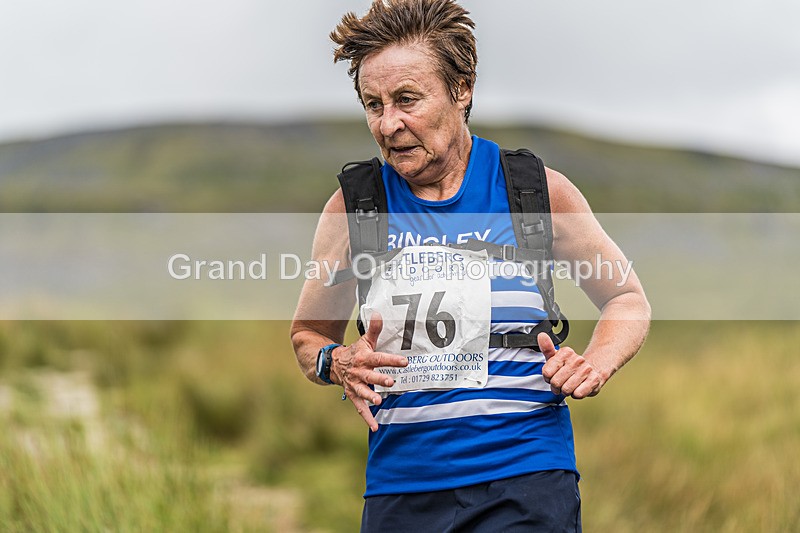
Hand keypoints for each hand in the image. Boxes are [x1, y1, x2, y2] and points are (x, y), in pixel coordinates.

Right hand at [331, 313, 407, 431]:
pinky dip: (367, 418)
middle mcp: (359, 372)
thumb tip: (379, 312)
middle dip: (379, 379)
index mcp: (364, 358)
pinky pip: (360, 408)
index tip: (404, 362)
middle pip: (370, 375)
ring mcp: (355, 385)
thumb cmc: (356, 352)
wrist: (333, 364)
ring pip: (362, 391)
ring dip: (370, 396)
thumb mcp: (364, 340)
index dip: (391, 360)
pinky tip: (375, 427)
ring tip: (379, 401)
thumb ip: (374, 329)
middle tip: (390, 382)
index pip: (379, 358)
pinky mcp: (353, 395)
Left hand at [538, 332, 604, 398]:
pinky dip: (576, 395)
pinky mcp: (594, 380)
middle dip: (557, 387)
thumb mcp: (556, 357)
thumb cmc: (570, 366)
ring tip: (571, 385)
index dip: (548, 378)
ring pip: (566, 390)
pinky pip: (578, 394)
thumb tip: (541, 336)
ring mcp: (586, 369)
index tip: (553, 376)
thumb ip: (547, 348)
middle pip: (556, 382)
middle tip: (562, 383)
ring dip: (566, 391)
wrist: (593, 369)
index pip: (546, 373)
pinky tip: (579, 388)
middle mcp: (576, 359)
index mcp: (565, 352)